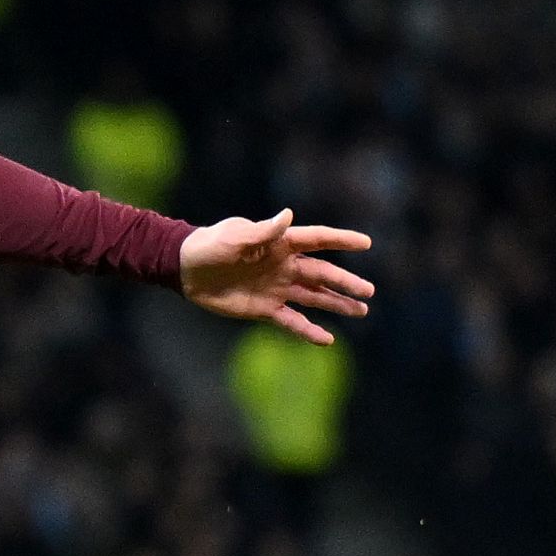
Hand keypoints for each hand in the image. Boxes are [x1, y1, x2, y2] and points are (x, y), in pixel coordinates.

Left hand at [179, 209, 374, 343]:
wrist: (185, 270)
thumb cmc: (210, 245)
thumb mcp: (234, 236)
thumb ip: (263, 231)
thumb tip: (288, 215)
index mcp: (280, 243)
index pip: (318, 240)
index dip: (342, 240)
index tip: (366, 243)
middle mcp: (284, 266)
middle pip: (322, 274)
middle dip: (346, 282)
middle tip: (370, 291)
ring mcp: (277, 288)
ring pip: (314, 297)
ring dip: (337, 304)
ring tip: (361, 311)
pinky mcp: (265, 308)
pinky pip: (292, 321)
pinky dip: (308, 331)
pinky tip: (327, 339)